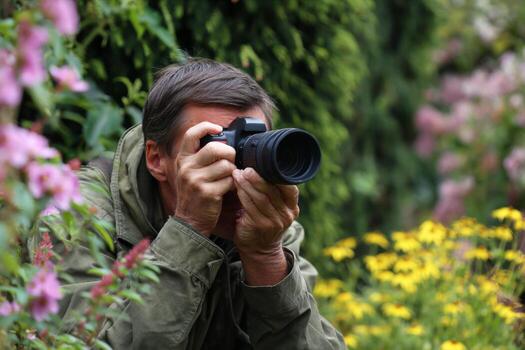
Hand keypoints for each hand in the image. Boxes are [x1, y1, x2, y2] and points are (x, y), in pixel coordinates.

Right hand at [173, 122, 236, 235]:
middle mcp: (187, 168)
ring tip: (228, 178)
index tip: (218, 129)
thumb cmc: (194, 195)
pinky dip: (233, 184)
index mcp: (183, 159)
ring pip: (226, 165)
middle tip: (231, 161)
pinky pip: (229, 180)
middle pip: (215, 148)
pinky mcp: (208, 192)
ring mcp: (196, 180)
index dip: (206, 127)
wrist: (189, 221)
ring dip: (232, 171)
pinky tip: (227, 189)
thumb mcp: (189, 173)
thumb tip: (222, 140)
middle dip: (229, 153)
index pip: (191, 134)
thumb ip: (200, 157)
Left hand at [232, 167, 299, 284]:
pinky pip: (250, 207)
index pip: (289, 187)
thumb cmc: (265, 221)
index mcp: (292, 206)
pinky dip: (243, 195)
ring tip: (237, 174)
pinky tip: (236, 187)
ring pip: (261, 198)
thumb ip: (272, 191)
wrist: (260, 249)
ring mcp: (275, 221)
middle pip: (272, 191)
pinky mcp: (261, 226)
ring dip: (247, 184)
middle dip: (258, 177)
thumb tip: (259, 167)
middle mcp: (287, 214)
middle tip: (246, 168)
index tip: (262, 164)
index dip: (276, 175)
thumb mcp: (275, 207)